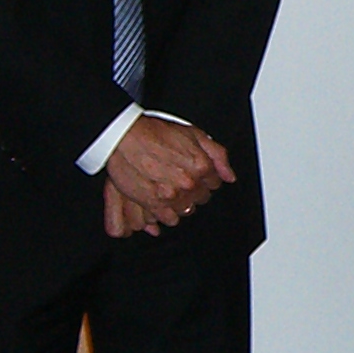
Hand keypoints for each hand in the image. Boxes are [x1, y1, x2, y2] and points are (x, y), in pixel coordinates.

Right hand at [104, 116, 230, 231]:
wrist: (124, 137)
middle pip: (201, 197)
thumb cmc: (155, 133)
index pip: (215, 182)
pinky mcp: (154, 205)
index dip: (205, 177)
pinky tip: (162, 198)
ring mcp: (172, 196)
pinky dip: (168, 212)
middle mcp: (189, 183)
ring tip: (168, 187)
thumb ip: (217, 155)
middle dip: (193, 189)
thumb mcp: (194, 134)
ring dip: (181, 201)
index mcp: (201, 166)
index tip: (194, 172)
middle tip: (178, 177)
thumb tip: (229, 176)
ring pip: (187, 209)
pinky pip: (170, 219)